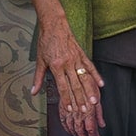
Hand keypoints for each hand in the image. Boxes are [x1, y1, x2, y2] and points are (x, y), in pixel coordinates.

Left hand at [27, 0, 104, 135]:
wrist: (54, 24)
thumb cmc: (46, 42)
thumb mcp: (40, 60)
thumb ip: (37, 78)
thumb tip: (33, 92)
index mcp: (56, 66)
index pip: (63, 87)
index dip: (67, 99)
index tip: (71, 110)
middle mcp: (67, 63)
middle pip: (75, 85)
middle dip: (80, 99)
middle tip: (85, 111)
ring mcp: (76, 59)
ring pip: (84, 77)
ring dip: (90, 90)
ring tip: (95, 101)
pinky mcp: (81, 54)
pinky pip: (90, 66)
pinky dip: (96, 75)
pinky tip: (101, 84)